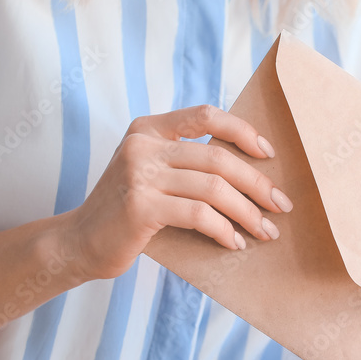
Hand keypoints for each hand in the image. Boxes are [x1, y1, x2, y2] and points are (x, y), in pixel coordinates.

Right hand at [63, 104, 292, 281]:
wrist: (79, 243)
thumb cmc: (127, 212)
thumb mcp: (153, 175)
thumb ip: (186, 164)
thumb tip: (251, 173)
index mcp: (148, 129)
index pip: (205, 115)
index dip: (242, 131)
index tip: (269, 153)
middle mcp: (143, 145)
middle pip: (218, 158)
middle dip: (257, 184)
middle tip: (281, 206)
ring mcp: (139, 174)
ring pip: (214, 188)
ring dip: (247, 213)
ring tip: (265, 232)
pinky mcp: (140, 206)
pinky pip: (199, 215)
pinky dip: (224, 230)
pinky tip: (235, 244)